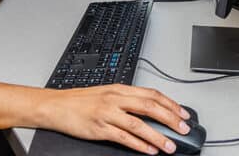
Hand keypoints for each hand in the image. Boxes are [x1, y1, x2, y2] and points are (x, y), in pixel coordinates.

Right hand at [45, 84, 189, 154]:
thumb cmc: (79, 101)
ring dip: (157, 136)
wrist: (56, 106)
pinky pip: (124, 137)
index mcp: (119, 89)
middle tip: (183, 129)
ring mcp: (107, 113)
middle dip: (170, 118)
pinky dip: (139, 145)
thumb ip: (126, 100)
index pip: (151, 94)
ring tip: (169, 146)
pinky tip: (149, 150)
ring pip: (139, 124)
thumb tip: (150, 110)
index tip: (183, 113)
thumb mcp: (105, 94)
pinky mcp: (99, 128)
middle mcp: (115, 99)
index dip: (170, 104)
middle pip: (149, 107)